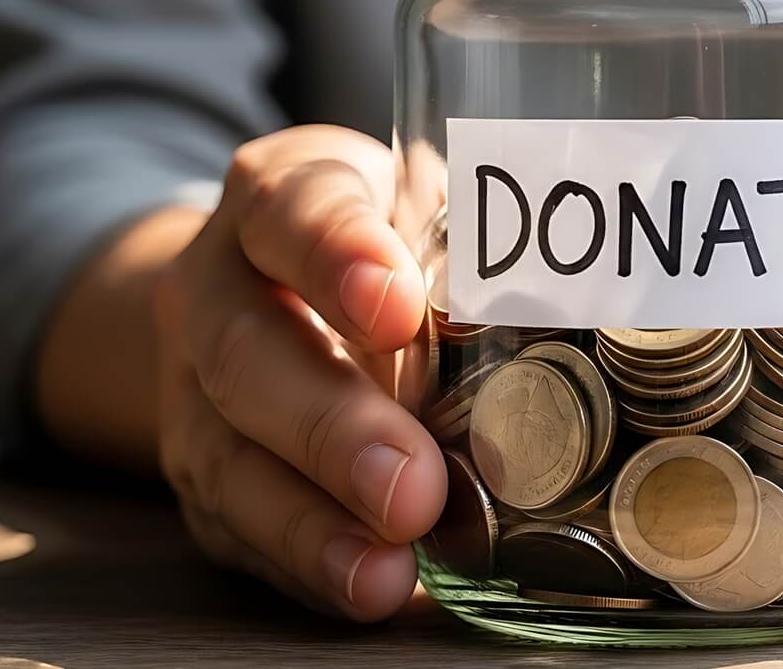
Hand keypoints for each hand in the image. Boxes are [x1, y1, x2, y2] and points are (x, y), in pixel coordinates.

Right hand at [151, 125, 445, 619]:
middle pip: (247, 350)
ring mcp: (189, 385)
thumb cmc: (377, 240)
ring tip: (384, 570)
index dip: (338, 254)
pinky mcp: (199, 470)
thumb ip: (476, 240)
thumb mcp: (418, 204)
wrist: (253, 285)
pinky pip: (236, 525)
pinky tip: (364, 586)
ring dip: (310, 521)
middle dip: (331, 426)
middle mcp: (215, 286)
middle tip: (412, 484)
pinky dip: (303, 562)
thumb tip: (593, 290)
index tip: (396, 304)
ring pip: (227, 454)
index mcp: (279, 196)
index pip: (294, 209)